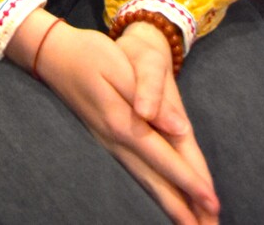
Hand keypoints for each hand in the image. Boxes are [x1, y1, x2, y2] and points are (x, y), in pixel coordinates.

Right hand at [6, 13, 219, 224]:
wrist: (51, 54)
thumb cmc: (89, 54)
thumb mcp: (119, 67)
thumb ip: (149, 97)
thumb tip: (180, 128)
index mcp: (123, 123)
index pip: (164, 158)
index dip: (190, 181)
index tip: (213, 202)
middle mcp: (116, 142)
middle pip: (155, 182)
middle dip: (183, 209)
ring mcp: (108, 144)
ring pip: (144, 183)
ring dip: (170, 206)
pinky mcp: (105, 141)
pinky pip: (134, 174)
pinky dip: (152, 191)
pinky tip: (160, 198)